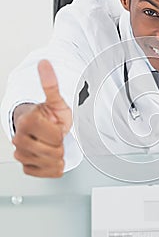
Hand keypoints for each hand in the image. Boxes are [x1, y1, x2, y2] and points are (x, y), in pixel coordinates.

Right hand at [12, 60, 71, 176]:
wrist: (43, 129)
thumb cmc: (50, 115)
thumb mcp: (56, 100)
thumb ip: (50, 83)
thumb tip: (44, 63)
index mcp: (27, 121)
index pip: (56, 136)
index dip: (60, 131)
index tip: (54, 125)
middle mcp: (19, 139)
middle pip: (54, 151)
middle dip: (59, 143)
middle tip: (54, 136)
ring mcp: (21, 154)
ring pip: (51, 163)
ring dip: (58, 155)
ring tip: (52, 144)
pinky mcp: (26, 167)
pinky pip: (46, 173)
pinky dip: (53, 167)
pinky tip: (50, 157)